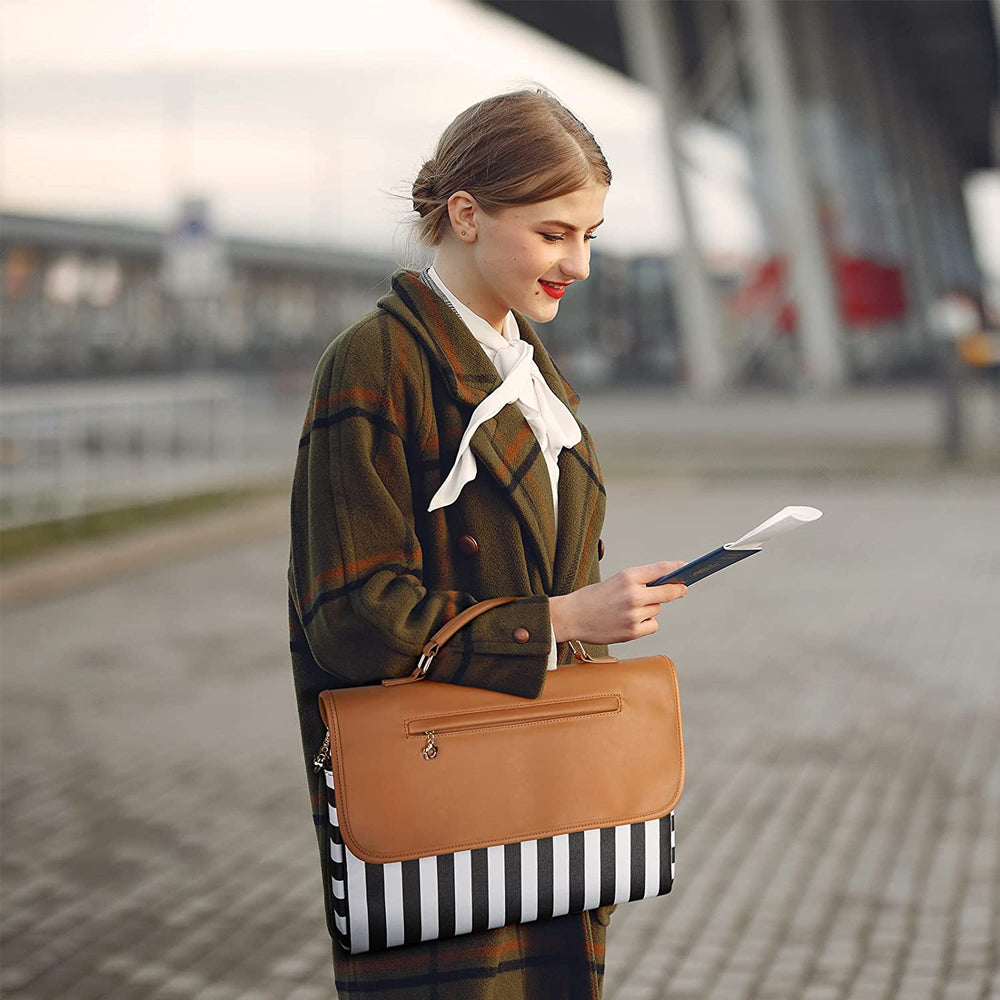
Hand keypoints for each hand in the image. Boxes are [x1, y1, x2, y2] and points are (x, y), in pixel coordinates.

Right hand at [549, 560, 688, 644]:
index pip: (661, 569)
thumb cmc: (593, 598)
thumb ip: (640, 582)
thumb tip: (668, 585)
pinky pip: (652, 625)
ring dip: (650, 609)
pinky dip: (646, 624)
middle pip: (669, 592)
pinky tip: (629, 622)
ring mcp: (634, 614)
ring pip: (657, 609)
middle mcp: (633, 594)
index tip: (687, 568)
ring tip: (628, 610)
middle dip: (677, 590)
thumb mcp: (616, 581)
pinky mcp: (633, 631)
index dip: (677, 569)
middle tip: (682, 589)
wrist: (571, 617)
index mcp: (627, 577)